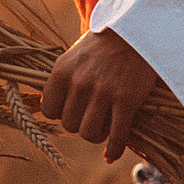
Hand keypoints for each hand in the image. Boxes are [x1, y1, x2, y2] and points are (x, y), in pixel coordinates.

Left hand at [40, 30, 159, 161]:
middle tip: (92, 116)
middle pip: (69, 125)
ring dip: (95, 136)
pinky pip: (116, 136)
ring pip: (88, 133)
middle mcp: (79, 82)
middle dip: (80, 124)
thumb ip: (63, 82)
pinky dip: (114, 150)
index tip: (72, 109)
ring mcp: (103, 92)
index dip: (60, 114)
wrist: (135, 31)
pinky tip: (112, 153)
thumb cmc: (102, 46)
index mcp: (62, 71)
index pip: (49, 111)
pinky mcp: (126, 100)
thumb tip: (55, 115)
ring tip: (104, 127)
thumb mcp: (73, 57)